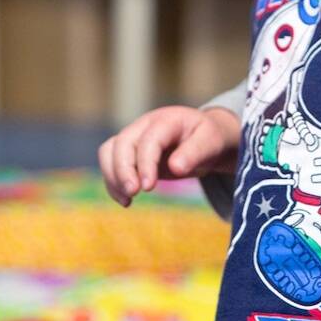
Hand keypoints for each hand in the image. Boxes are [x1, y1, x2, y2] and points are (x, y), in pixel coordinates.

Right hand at [98, 105, 240, 205]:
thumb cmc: (208, 138)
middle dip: (123, 170)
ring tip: (127, 200)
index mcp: (167, 120)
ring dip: (112, 176)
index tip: (148, 188)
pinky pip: (110, 162)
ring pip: (109, 150)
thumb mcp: (211, 142)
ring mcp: (134, 136)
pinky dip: (112, 181)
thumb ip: (195, 152)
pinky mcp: (129, 150)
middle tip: (132, 194)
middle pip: (122, 143)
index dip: (145, 163)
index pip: (149, 140)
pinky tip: (126, 201)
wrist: (203, 137)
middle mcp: (145, 125)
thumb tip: (176, 167)